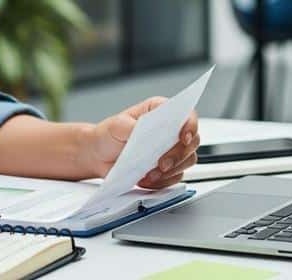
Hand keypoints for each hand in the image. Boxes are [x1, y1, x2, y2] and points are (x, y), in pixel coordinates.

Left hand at [82, 97, 199, 189]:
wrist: (99, 155)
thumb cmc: (108, 134)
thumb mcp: (116, 125)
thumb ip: (132, 126)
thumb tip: (145, 131)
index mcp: (161, 111)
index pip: (187, 115)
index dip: (190, 126)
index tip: (183, 138)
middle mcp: (170, 130)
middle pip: (192, 141)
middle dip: (179, 155)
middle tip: (161, 164)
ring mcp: (170, 150)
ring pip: (188, 160)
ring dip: (172, 170)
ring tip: (150, 174)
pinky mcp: (167, 168)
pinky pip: (176, 176)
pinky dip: (164, 181)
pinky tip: (147, 180)